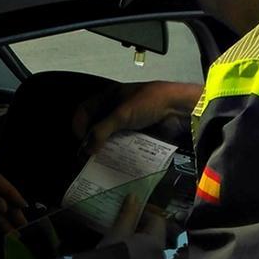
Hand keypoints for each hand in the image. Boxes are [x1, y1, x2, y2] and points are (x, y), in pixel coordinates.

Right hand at [73, 81, 202, 154]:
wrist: (178, 108)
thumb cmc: (150, 102)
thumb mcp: (121, 115)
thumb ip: (101, 131)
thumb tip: (87, 150)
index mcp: (109, 97)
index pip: (85, 111)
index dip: (79, 124)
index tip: (81, 140)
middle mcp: (115, 109)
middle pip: (95, 126)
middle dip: (91, 140)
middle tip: (88, 156)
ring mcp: (127, 122)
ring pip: (109, 137)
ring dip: (104, 148)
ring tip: (100, 162)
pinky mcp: (137, 133)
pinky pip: (123, 144)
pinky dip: (118, 151)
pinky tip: (116, 160)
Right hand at [100, 194, 167, 258]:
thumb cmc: (113, 254)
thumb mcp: (119, 231)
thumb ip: (129, 214)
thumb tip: (134, 196)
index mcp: (157, 242)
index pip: (158, 220)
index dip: (145, 212)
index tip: (130, 210)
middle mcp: (160, 255)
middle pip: (155, 234)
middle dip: (142, 227)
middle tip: (124, 222)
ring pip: (150, 247)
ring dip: (139, 240)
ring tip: (121, 237)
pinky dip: (138, 252)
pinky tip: (123, 252)